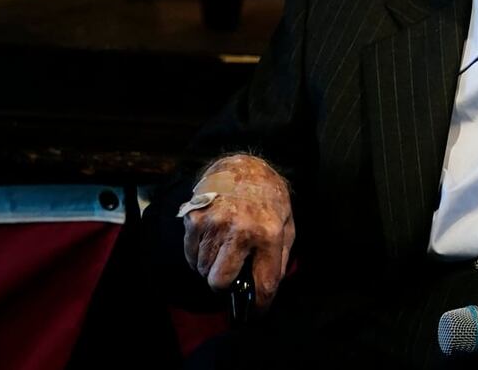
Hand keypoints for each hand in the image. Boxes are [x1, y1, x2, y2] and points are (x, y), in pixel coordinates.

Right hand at [182, 154, 294, 310]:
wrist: (243, 164)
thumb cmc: (268, 197)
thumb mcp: (286, 224)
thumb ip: (279, 257)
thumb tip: (266, 289)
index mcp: (268, 233)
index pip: (263, 283)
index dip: (259, 304)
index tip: (254, 312)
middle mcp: (239, 230)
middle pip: (220, 282)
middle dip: (225, 285)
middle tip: (232, 275)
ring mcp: (213, 225)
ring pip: (203, 270)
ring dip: (212, 267)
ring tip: (224, 249)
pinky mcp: (194, 219)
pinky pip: (191, 255)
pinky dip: (198, 256)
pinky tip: (211, 241)